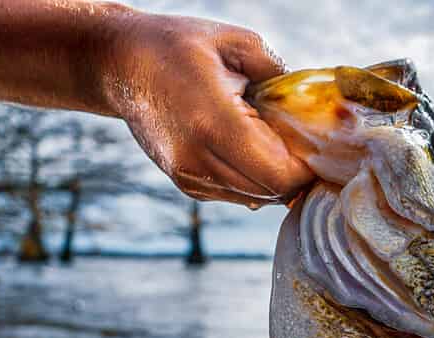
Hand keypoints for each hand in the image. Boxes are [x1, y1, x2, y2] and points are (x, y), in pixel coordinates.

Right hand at [105, 13, 313, 206]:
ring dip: (275, 177)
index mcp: (213, 122)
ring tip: (270, 140)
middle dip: (295, 173)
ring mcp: (190, 176)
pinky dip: (254, 179)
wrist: (119, 65)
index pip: (281, 175)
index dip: (306, 166)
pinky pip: (237, 195)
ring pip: (257, 198)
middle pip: (273, 192)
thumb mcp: (236, 43)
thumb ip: (281, 76)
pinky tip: (247, 147)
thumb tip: (314, 108)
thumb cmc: (178, 46)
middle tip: (298, 142)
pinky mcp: (186, 184)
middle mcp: (198, 159)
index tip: (312, 142)